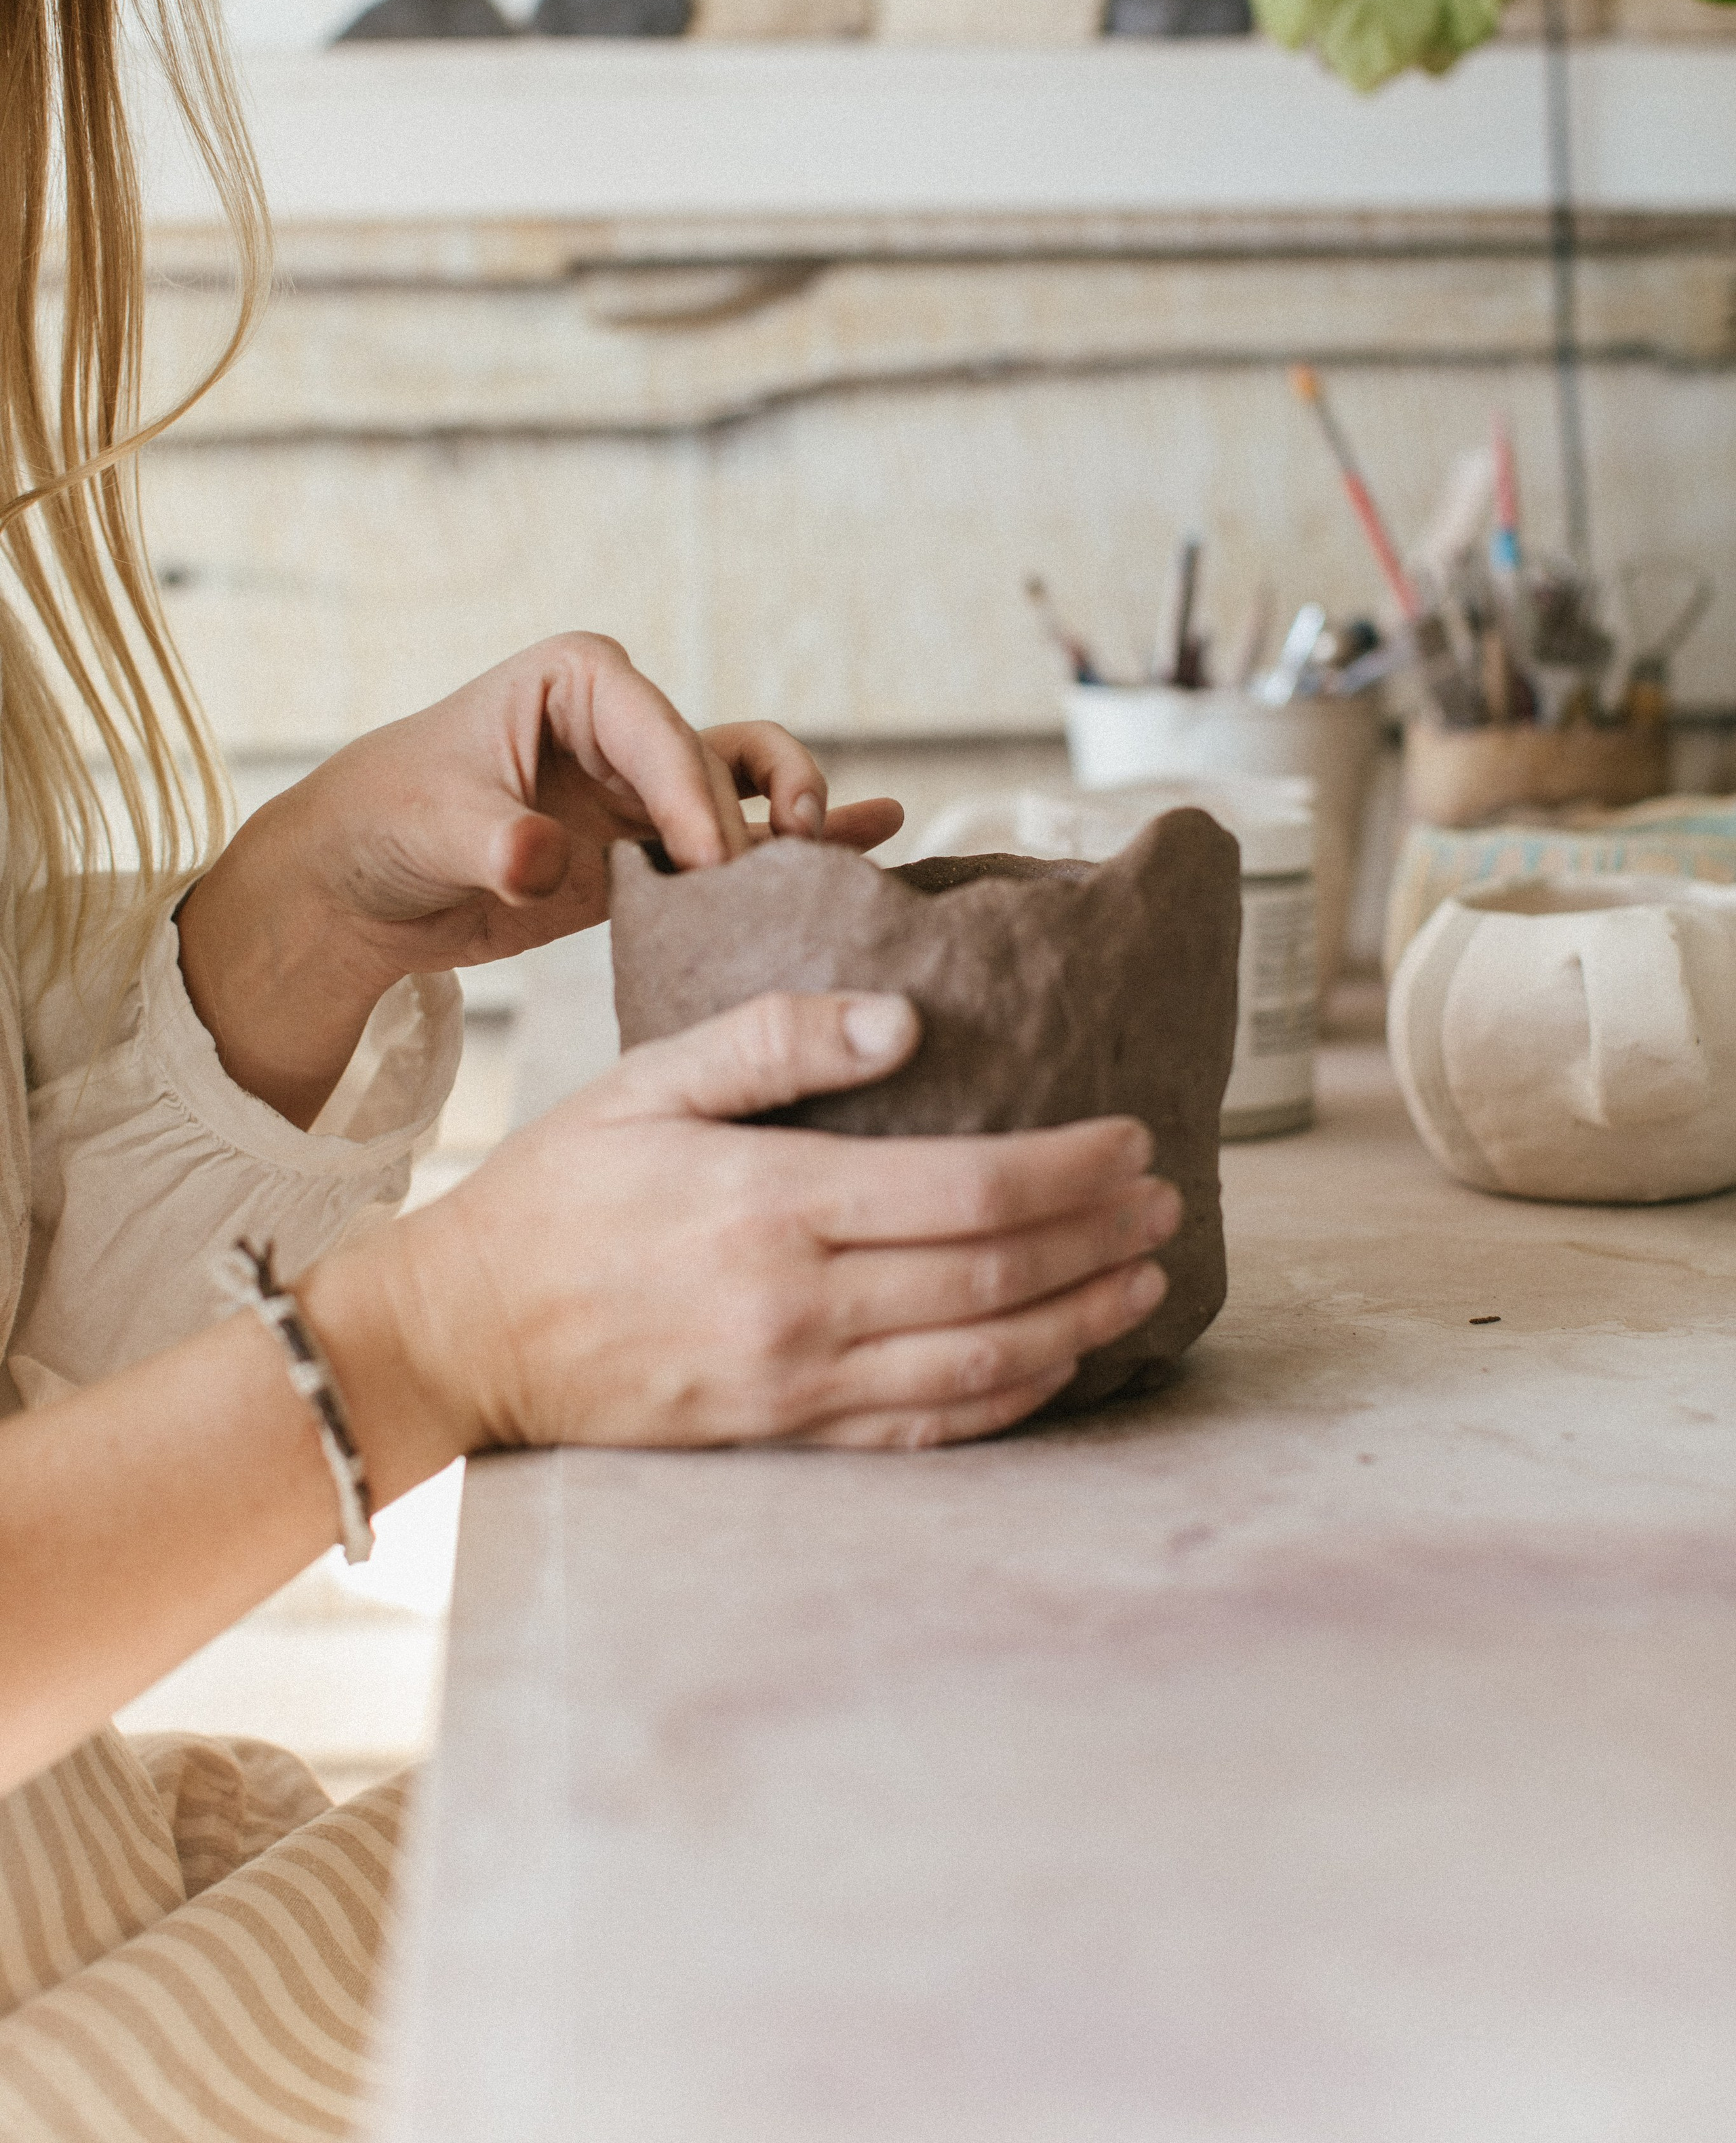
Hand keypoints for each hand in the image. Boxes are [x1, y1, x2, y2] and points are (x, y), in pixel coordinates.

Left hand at [176, 635, 902, 1123]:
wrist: (363, 882)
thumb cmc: (385, 823)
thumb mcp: (428, 827)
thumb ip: (490, 843)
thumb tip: (543, 862)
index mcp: (579, 683)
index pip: (660, 729)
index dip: (692, 794)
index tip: (710, 861)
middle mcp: (628, 723)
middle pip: (720, 760)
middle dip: (749, 818)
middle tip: (758, 881)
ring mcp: (650, 785)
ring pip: (752, 784)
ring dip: (795, 815)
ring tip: (830, 850)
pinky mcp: (658, 844)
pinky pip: (742, 834)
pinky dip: (802, 836)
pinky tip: (881, 828)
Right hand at [338, 991, 1179, 1456]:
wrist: (464, 1331)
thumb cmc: (559, 1190)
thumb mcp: (650, 1082)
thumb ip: (776, 1040)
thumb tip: (904, 1021)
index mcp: (774, 1204)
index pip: (969, 1188)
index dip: (1071, 1168)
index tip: (1132, 1138)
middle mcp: (799, 1304)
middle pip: (996, 1275)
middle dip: (1099, 1239)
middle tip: (1169, 1202)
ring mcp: (795, 1383)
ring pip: (980, 1362)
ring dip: (1080, 1319)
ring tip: (1146, 1277)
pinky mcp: (782, 1434)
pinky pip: (925, 1430)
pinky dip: (1009, 1399)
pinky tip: (1059, 1361)